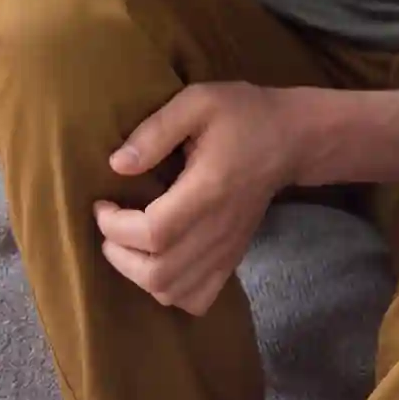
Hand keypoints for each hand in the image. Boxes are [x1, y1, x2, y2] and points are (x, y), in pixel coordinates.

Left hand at [94, 83, 309, 315]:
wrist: (295, 137)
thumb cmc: (246, 114)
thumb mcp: (200, 101)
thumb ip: (156, 130)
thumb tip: (118, 165)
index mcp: (209, 190)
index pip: (153, 233)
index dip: (115, 226)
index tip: (103, 203)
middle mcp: (219, 228)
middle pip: (159, 273)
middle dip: (120, 254)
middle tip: (113, 225)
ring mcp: (229, 247)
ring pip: (173, 291)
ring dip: (139, 274)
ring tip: (130, 244)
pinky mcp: (233, 255)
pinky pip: (197, 297)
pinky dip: (170, 291)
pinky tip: (161, 263)